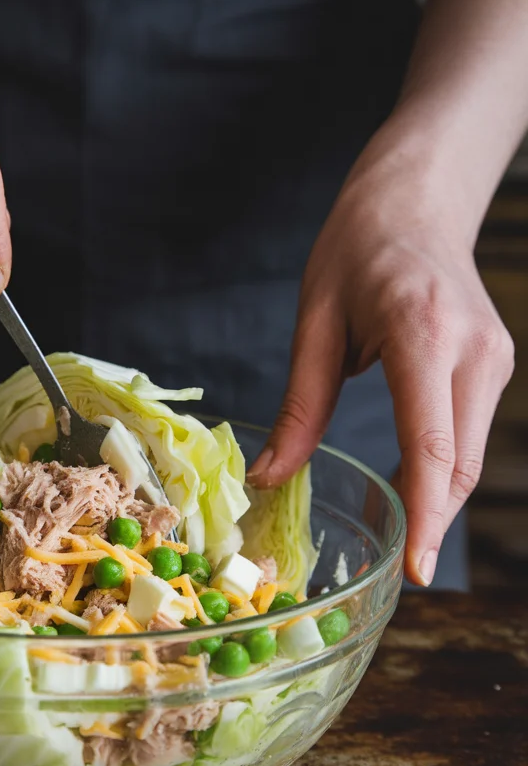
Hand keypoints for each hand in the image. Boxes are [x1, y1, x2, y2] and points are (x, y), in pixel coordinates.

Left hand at [247, 136, 513, 585]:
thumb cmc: (357, 247)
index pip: (432, 444)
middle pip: (459, 464)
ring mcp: (494, 357)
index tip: (415, 569)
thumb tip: (270, 476)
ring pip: (470, 457)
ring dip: (435, 500)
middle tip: (391, 569)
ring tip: (394, 535)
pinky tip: (409, 487)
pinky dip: (442, 469)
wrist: (417, 196)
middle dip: (428, 521)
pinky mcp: (494, 363)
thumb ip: (301, 405)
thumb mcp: (314, 320)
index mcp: (423, 333)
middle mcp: (473, 349)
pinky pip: (469, 434)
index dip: (425, 514)